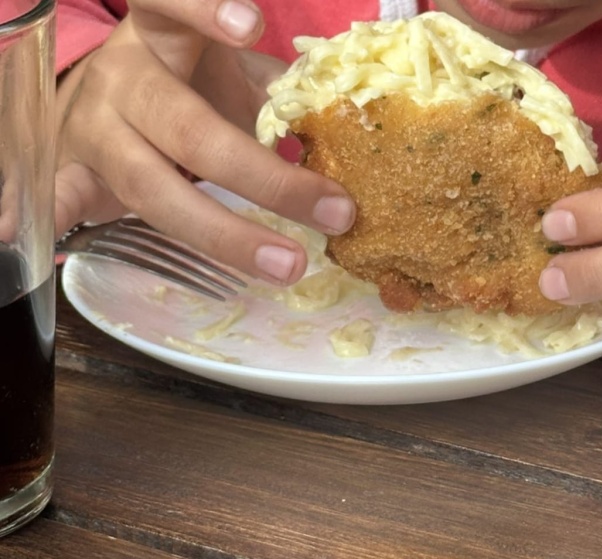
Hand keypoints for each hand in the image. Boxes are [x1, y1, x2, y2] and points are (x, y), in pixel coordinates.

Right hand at [55, 0, 355, 284]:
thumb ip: (278, 95)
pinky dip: (49, 217)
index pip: (169, 4)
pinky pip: (57, 196)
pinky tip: (26, 241)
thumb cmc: (188, 85)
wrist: (111, 102)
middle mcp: (122, 80)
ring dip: (221, 231)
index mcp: (160, 37)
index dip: (205, 10)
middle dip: (265, 177)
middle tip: (333, 212)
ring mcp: (91, 130)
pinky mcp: (69, 173)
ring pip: (150, 183)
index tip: (253, 27)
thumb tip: (345, 133)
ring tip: (286, 265)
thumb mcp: (231, 77)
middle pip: (188, 128)